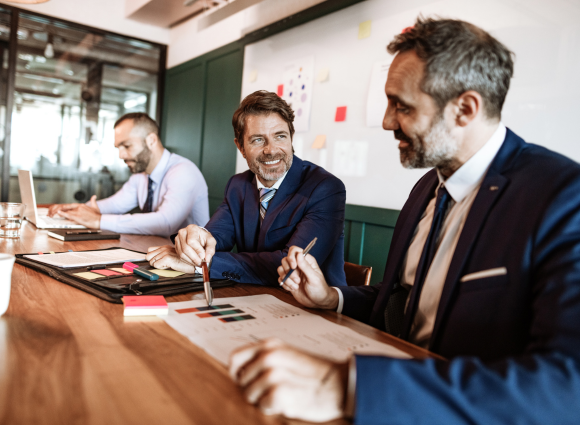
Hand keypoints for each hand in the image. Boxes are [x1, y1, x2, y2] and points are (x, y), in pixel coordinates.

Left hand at [57, 195, 100, 228]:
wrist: (100, 220)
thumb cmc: (98, 215)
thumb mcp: (95, 206)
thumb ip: (93, 200)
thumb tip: (94, 196)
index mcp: (82, 205)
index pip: (71, 205)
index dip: (65, 207)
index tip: (61, 208)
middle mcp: (79, 207)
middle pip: (67, 208)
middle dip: (61, 209)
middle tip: (55, 211)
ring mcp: (78, 212)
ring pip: (67, 211)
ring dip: (60, 212)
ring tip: (55, 213)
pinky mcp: (77, 217)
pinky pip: (68, 215)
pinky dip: (63, 213)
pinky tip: (58, 212)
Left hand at [146, 245, 196, 272]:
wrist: (193, 263)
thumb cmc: (184, 261)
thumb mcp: (172, 256)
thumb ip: (163, 255)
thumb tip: (153, 260)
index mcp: (165, 247)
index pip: (149, 250)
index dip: (152, 257)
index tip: (159, 260)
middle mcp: (164, 248)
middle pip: (148, 256)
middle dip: (154, 262)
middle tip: (163, 263)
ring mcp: (166, 253)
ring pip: (151, 262)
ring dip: (158, 265)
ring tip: (168, 265)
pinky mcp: (167, 258)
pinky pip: (156, 266)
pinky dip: (161, 268)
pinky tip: (169, 266)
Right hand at [174, 224, 216, 266]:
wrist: (198, 237)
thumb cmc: (204, 238)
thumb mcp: (211, 241)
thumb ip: (210, 249)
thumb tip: (207, 259)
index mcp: (192, 228)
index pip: (191, 241)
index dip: (197, 250)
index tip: (203, 256)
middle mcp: (182, 232)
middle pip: (185, 248)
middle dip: (194, 257)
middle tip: (200, 262)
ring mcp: (177, 239)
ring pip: (181, 253)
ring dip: (190, 260)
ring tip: (198, 263)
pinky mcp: (176, 246)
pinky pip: (179, 255)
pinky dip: (187, 261)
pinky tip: (193, 261)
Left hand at [229, 338, 347, 421]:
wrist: (339, 384)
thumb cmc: (315, 373)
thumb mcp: (287, 356)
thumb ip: (264, 358)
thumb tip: (240, 372)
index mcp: (270, 345)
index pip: (235, 357)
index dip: (236, 372)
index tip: (243, 380)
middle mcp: (269, 357)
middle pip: (240, 379)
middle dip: (251, 389)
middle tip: (270, 390)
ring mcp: (274, 374)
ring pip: (249, 394)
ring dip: (262, 400)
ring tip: (281, 395)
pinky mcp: (279, 393)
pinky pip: (262, 406)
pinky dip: (272, 408)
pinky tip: (286, 402)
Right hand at [277, 246, 338, 309]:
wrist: (317, 303)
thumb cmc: (319, 289)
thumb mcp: (313, 278)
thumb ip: (305, 266)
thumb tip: (299, 254)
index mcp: (307, 261)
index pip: (294, 250)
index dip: (291, 257)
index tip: (293, 266)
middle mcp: (298, 265)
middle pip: (285, 260)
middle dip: (289, 271)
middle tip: (298, 280)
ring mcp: (293, 273)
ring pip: (281, 269)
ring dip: (287, 279)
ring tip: (296, 286)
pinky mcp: (288, 281)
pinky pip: (280, 279)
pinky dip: (285, 285)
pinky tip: (293, 289)